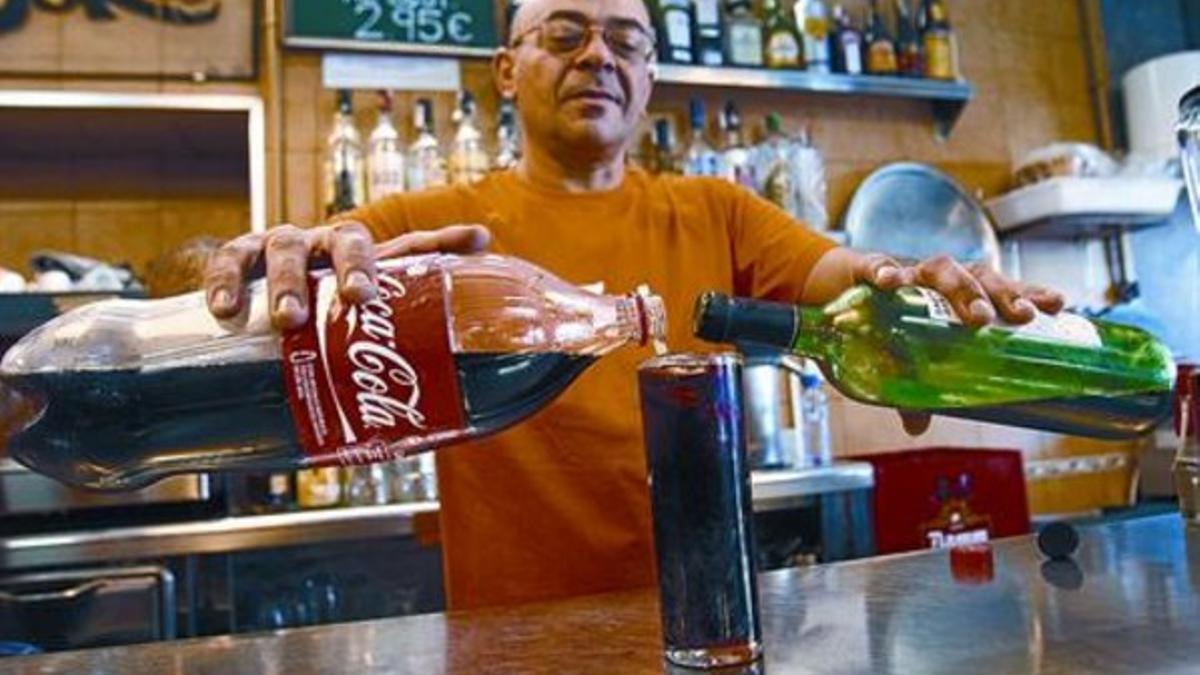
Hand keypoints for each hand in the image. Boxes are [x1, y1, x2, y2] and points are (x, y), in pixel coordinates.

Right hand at [203, 222, 491, 329]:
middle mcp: (325, 244)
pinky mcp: (236, 259)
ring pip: (283, 247)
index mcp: (365, 256)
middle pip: (343, 238)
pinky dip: (223, 280)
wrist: (255, 317)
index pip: (405, 246)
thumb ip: (421, 289)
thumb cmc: (322, 312)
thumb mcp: (368, 312)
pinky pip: (228, 260)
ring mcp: (279, 248)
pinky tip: (223, 310)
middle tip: (356, 300)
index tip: (461, 249)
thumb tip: (483, 249)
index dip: (439, 245)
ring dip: (286, 280)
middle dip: (350, 265)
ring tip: (287, 319)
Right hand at [850, 253, 1064, 435]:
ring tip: (978, 315)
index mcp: (951, 297)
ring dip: (962, 288)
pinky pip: (876, 266)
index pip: (997, 290)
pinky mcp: (865, 270)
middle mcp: (935, 280)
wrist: (827, 290)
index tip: (1056, 304)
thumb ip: (910, 390)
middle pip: (978, 277)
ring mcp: (904, 273)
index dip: (1027, 294)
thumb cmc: (875, 321)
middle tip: (1019, 318)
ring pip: (940, 269)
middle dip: (1002, 296)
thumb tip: (918, 426)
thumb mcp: (897, 362)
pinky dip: (884, 271)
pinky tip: (889, 281)